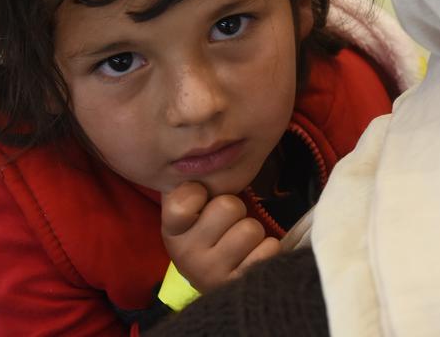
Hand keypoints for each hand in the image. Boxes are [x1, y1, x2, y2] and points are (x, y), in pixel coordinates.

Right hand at [161, 182, 279, 292]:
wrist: (213, 284)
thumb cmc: (204, 235)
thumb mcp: (186, 213)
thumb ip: (190, 186)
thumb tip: (208, 155)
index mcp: (171, 231)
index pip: (185, 199)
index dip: (199, 193)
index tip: (200, 202)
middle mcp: (187, 255)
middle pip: (229, 206)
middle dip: (235, 209)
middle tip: (226, 225)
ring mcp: (213, 274)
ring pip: (251, 228)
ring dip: (252, 231)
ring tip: (240, 242)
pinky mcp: (240, 285)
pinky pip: (268, 249)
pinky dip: (267, 247)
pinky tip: (252, 256)